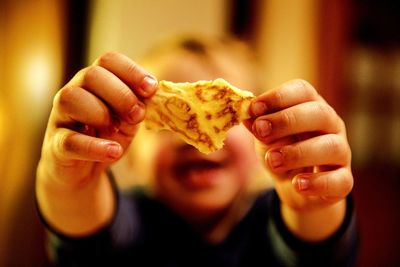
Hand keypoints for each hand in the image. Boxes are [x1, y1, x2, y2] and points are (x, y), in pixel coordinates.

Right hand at [39, 52, 157, 186]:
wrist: (82, 170)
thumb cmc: (107, 135)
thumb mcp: (129, 118)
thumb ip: (141, 104)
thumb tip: (156, 93)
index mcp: (95, 81)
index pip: (109, 60)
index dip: (132, 71)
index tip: (151, 89)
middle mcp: (74, 92)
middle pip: (92, 75)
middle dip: (121, 94)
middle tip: (138, 115)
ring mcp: (61, 117)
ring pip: (72, 99)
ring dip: (101, 113)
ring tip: (116, 130)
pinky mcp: (56, 146)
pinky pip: (69, 141)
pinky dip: (94, 146)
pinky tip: (114, 151)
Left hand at [245, 79, 352, 210]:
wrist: (294, 186)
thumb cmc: (280, 151)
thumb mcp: (265, 137)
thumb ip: (258, 126)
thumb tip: (247, 115)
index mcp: (311, 106)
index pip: (302, 91)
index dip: (278, 96)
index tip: (254, 108)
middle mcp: (331, 125)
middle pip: (319, 113)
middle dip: (287, 120)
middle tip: (260, 131)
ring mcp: (341, 152)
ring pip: (330, 146)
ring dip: (298, 153)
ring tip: (272, 160)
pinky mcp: (343, 180)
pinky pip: (339, 180)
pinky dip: (317, 182)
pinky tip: (297, 184)